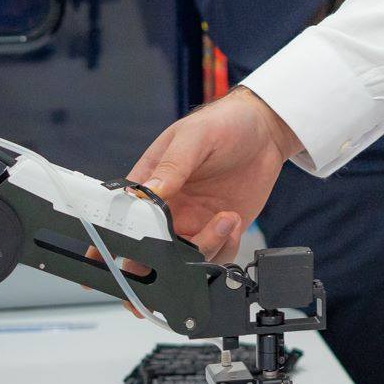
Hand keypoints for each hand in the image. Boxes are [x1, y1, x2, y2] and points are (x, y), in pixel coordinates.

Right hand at [125, 87, 303, 262]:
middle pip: (149, 251)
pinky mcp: (220, 230)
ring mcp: (193, 222)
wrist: (265, 130)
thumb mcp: (195, 137)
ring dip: (204, 249)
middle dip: (161, 261)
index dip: (118, 241)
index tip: (129, 248)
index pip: (124, 219)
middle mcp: (168, 210)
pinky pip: (215, 257)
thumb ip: (172, 165)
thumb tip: (148, 192)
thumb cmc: (224, 123)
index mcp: (149, 184)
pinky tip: (233, 221)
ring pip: (183, 260)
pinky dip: (225, 249)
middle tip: (184, 249)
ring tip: (225, 219)